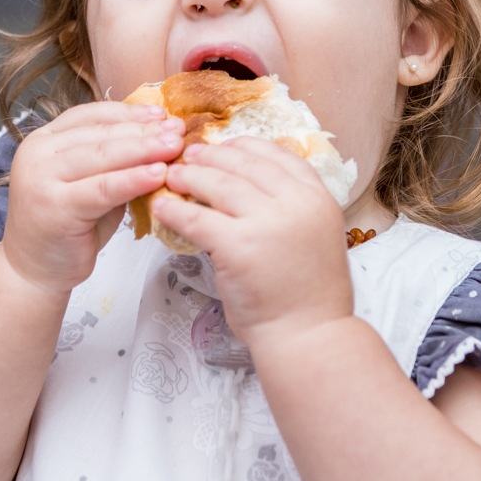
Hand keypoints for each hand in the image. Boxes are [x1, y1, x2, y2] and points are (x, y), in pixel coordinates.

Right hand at [1, 101, 184, 295]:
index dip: (130, 112)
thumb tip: (162, 137)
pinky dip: (134, 179)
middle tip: (179, 130)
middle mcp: (37, 153)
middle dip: (144, 130)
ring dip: (144, 149)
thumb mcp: (91, 183)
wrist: (36, 270)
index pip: (92, 115)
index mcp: (44, 140)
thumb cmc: (68, 226)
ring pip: (102, 156)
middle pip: (101, 134)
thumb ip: (114, 161)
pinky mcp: (54, 207)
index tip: (163, 114)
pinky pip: (103, 189)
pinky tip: (158, 174)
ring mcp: (41, 179)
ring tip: (174, 147)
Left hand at [155, 138, 352, 349]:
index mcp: (318, 198)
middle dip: (212, 156)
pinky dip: (175, 209)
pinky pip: (196, 217)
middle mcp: (296, 204)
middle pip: (244, 163)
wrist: (309, 336)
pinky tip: (162, 207)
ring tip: (171, 175)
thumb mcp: (315, 236)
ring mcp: (266, 223)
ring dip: (189, 175)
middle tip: (189, 155)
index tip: (227, 144)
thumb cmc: (309, 295)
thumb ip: (292, 209)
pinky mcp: (236, 246)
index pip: (278, 156)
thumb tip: (253, 187)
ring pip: (218, 183)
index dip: (247, 146)